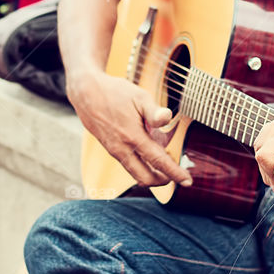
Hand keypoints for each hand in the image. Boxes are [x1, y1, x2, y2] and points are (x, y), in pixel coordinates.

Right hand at [68, 70, 191, 187]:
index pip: (158, 162)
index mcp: (132, 136)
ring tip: (165, 160)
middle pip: (145, 177)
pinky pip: (128, 164)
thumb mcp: (139, 96)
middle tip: (176, 174)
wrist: (86, 92)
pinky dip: (141, 164)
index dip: (175, 173)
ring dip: (152, 173)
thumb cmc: (114, 92)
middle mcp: (121, 148)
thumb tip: (167, 118)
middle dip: (163, 180)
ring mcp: (114, 150)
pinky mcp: (110, 149)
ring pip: (135, 173)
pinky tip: (148, 149)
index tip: (187, 181)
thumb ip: (154, 111)